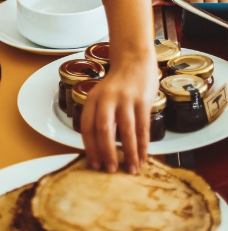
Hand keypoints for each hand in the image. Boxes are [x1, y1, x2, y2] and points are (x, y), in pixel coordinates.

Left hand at [80, 60, 159, 174]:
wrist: (134, 60)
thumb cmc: (117, 85)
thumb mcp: (102, 97)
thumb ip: (100, 117)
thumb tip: (101, 149)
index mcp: (93, 99)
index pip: (87, 126)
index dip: (90, 147)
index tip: (95, 164)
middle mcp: (107, 98)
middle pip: (103, 129)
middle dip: (107, 152)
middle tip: (111, 170)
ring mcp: (126, 99)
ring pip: (126, 130)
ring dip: (129, 153)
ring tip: (131, 169)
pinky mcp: (143, 100)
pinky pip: (143, 127)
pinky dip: (143, 145)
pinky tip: (143, 157)